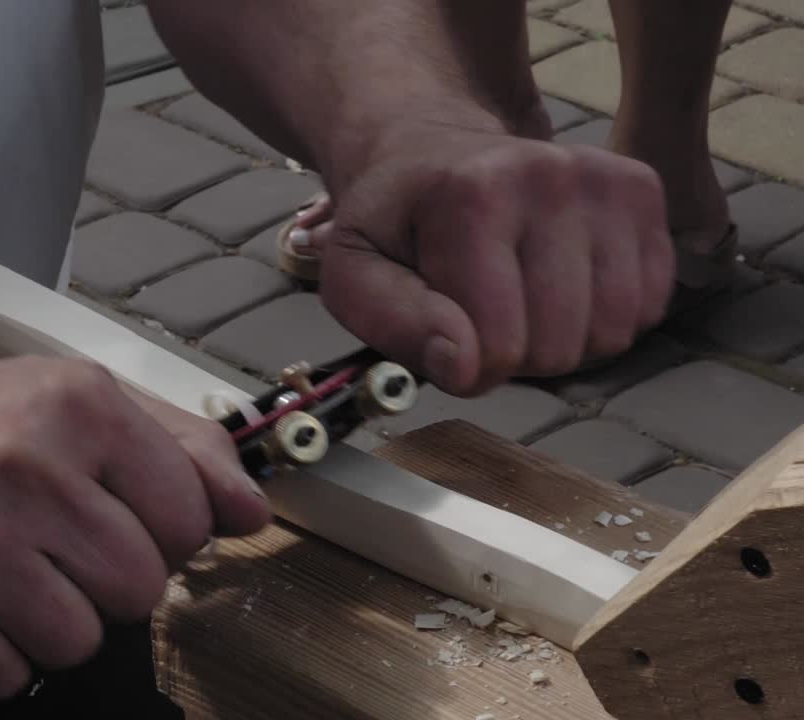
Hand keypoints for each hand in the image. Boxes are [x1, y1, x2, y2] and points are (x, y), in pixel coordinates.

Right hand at [0, 356, 270, 698]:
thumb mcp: (69, 405)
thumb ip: (178, 447)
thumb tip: (249, 507)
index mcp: (77, 402)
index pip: (190, 516)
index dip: (159, 535)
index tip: (109, 519)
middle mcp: (24, 460)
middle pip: (141, 587)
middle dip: (101, 583)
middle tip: (43, 548)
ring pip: (81, 640)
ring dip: (46, 623)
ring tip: (1, 575)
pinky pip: (8, 675)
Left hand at [315, 124, 674, 395]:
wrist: (430, 153)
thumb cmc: (393, 223)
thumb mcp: (353, 274)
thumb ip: (395, 323)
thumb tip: (463, 364)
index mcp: (472, 196)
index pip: (497, 344)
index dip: (466, 365)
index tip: (443, 331)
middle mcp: (549, 177)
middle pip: (558, 345)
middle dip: (514, 355)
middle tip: (479, 313)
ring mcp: (604, 180)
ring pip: (611, 332)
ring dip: (562, 340)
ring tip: (518, 299)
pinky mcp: (641, 190)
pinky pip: (650, 304)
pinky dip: (604, 315)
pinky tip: (561, 283)